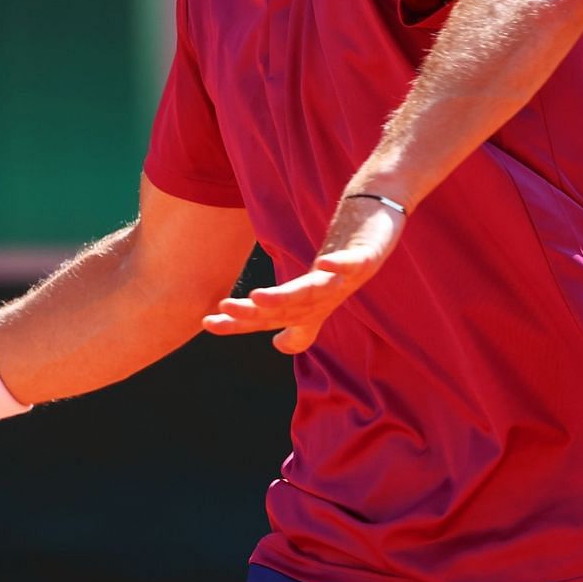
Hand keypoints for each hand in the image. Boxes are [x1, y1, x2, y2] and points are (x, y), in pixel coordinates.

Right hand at [201, 195, 404, 353]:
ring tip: (257, 297)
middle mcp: (325, 298)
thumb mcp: (316, 295)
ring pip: (312, 291)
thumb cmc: (343, 269)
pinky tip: (325, 264)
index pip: (268, 318)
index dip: (239, 323)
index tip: (206, 322)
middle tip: (226, 309)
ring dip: (287, 296)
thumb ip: (298, 324)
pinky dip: (342, 266)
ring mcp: (345, 279)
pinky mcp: (365, 258)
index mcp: (308, 306)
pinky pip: (354, 264)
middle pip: (287, 308)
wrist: (376, 235)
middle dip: (256, 312)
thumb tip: (279, 346)